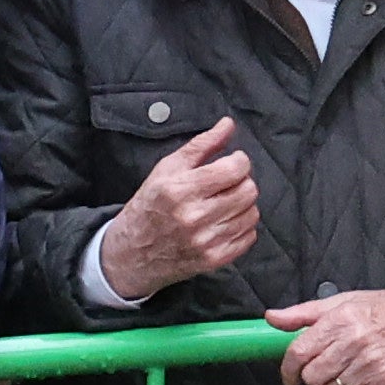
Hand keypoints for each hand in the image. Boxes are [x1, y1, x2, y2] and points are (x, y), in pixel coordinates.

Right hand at [97, 118, 262, 295]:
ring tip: (225, 202)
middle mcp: (194, 217)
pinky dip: (243, 226)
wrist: (133, 252)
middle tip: (228, 183)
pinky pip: (249, 237)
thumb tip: (228, 124)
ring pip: (251, 214)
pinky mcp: (214, 260)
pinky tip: (225, 221)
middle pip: (248, 191)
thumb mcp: (167, 168)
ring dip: (243, 204)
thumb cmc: (150, 205)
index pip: (234, 170)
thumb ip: (202, 144)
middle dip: (243, 181)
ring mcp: (206, 241)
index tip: (232, 162)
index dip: (239, 161)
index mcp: (181, 189)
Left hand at [271, 286, 384, 384]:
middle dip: (313, 377)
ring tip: (350, 370)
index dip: (288, 369)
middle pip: (313, 377)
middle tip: (324, 370)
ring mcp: (370, 366)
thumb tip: (272, 318)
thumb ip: (305, 313)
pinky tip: (367, 377)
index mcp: (340, 320)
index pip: (299, 352)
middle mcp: (353, 343)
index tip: (289, 376)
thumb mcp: (346, 301)